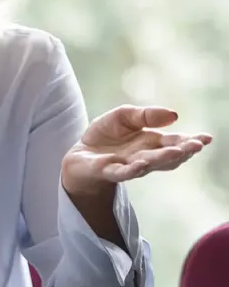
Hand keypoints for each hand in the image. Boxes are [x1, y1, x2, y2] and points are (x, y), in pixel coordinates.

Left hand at [62, 105, 212, 194]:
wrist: (81, 154)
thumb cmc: (106, 135)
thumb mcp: (124, 116)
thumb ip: (146, 115)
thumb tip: (174, 115)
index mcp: (151, 142)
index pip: (175, 142)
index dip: (191, 140)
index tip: (206, 138)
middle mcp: (145, 157)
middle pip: (167, 155)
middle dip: (183, 151)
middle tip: (197, 145)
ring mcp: (129, 166)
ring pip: (149, 164)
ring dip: (163, 158)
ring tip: (177, 151)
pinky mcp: (110, 171)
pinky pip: (123, 172)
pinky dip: (133, 169)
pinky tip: (142, 164)